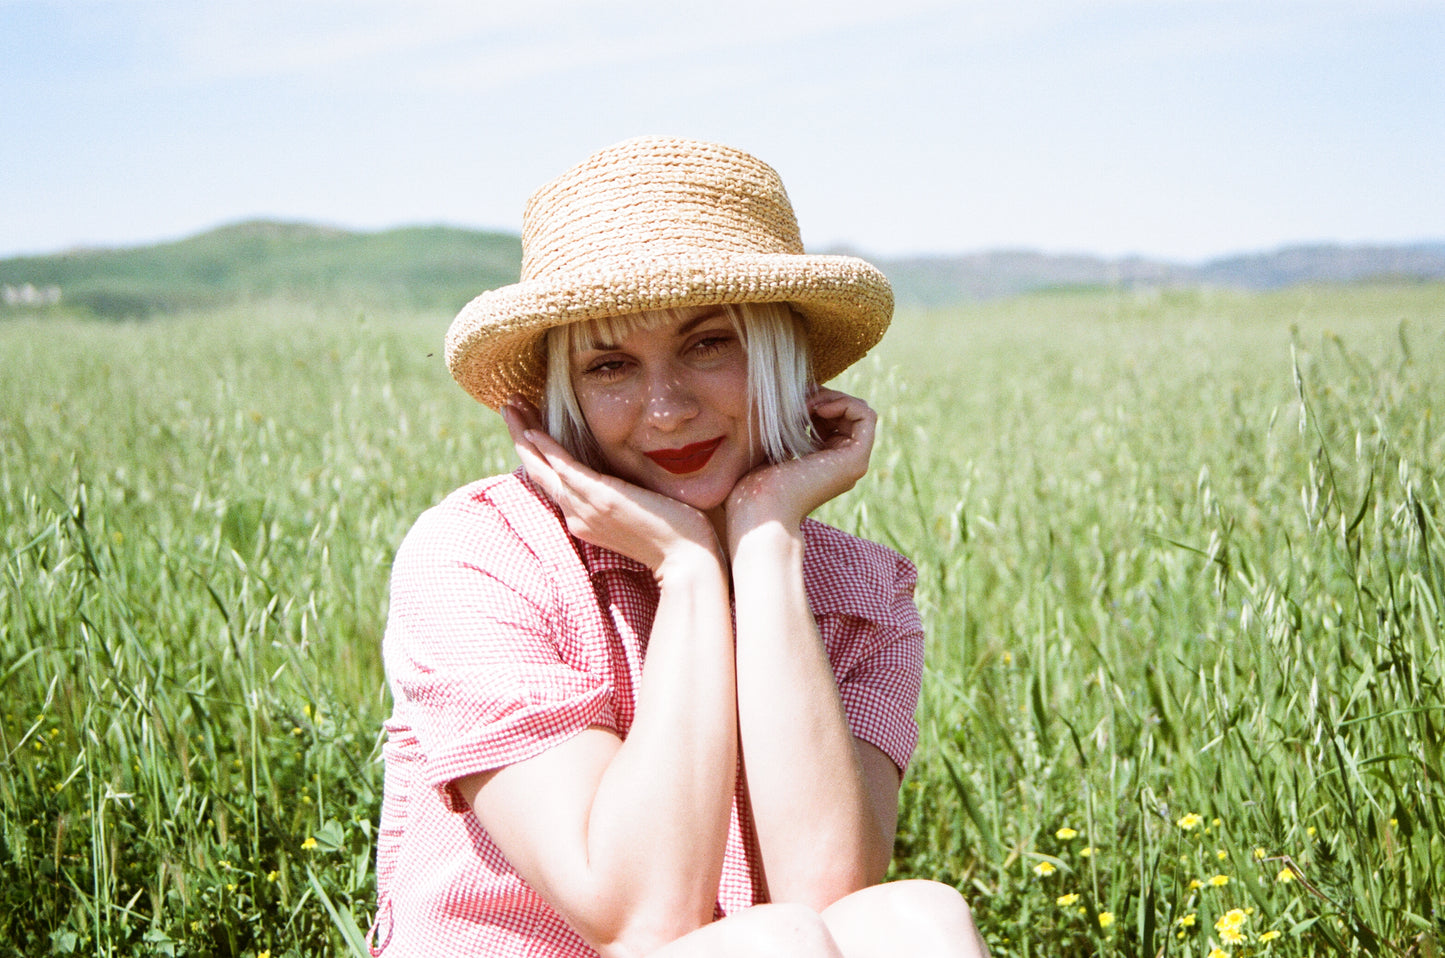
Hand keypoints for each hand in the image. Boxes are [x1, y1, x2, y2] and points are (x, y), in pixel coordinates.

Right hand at [503, 399, 722, 572]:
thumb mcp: (640, 511)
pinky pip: (563, 469)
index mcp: (585, 519)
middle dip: (520, 437)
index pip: (551, 480)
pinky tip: (531, 430)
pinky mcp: (599, 498)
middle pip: (537, 472)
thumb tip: (630, 476)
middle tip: (508, 406)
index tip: (528, 426)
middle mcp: (577, 515)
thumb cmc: (676, 536)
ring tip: (510, 405)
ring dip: (523, 434)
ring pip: (541, 467)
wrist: (687, 559)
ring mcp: (585, 508)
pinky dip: (545, 448)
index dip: (536, 451)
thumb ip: (626, 494)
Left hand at [724, 389, 875, 549]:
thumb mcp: (771, 447)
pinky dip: (843, 402)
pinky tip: (816, 409)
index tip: (791, 404)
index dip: (817, 401)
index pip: (835, 419)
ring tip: (805, 404)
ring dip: (833, 397)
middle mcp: (843, 464)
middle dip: (825, 396)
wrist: (759, 509)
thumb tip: (793, 401)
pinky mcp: (856, 459)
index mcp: (826, 462)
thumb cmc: (754, 485)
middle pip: (848, 413)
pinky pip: (866, 415)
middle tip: (798, 399)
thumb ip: (788, 428)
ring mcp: (852, 463)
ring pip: (859, 411)